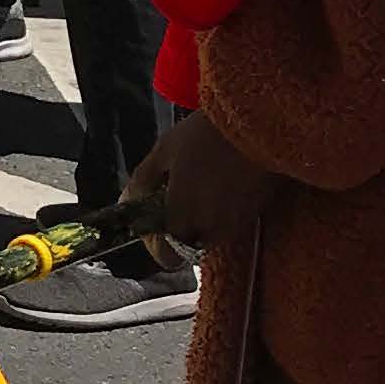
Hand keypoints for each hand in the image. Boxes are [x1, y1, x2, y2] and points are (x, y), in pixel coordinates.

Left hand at [115, 110, 275, 269]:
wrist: (258, 126)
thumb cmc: (204, 136)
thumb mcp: (164, 151)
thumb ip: (142, 182)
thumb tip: (125, 203)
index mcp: (183, 218)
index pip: (166, 257)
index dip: (155, 242)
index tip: (153, 217)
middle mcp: (210, 230)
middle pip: (189, 244)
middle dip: (180, 227)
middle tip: (176, 195)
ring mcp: (236, 226)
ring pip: (211, 235)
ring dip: (201, 219)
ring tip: (199, 185)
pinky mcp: (257, 215)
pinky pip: (232, 224)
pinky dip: (222, 212)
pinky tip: (220, 183)